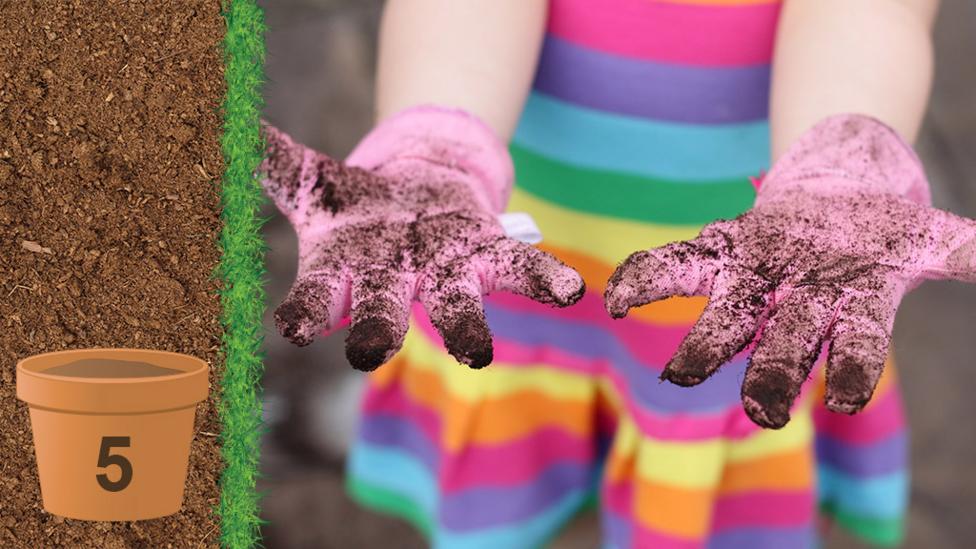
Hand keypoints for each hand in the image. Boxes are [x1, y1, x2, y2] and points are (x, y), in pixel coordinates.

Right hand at [260, 108, 583, 370]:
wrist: (414, 200)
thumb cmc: (357, 209)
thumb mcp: (315, 182)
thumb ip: (273, 162)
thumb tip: (224, 125)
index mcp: (344, 272)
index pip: (316, 300)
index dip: (305, 313)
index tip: (293, 327)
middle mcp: (394, 283)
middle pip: (382, 313)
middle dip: (376, 332)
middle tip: (368, 355)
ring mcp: (443, 274)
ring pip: (452, 306)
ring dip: (462, 329)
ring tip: (476, 354)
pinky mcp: (486, 256)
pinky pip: (517, 269)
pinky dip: (543, 281)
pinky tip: (573, 291)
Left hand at [605, 114, 975, 427]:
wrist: (835, 194)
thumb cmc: (876, 232)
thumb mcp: (923, 235)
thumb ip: (964, 250)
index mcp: (849, 308)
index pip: (857, 351)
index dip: (852, 374)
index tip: (844, 402)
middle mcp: (799, 305)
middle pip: (785, 348)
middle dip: (774, 378)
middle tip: (761, 413)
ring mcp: (757, 281)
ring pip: (729, 318)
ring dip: (704, 348)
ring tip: (675, 378)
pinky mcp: (721, 249)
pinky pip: (677, 266)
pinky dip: (646, 280)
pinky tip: (611, 297)